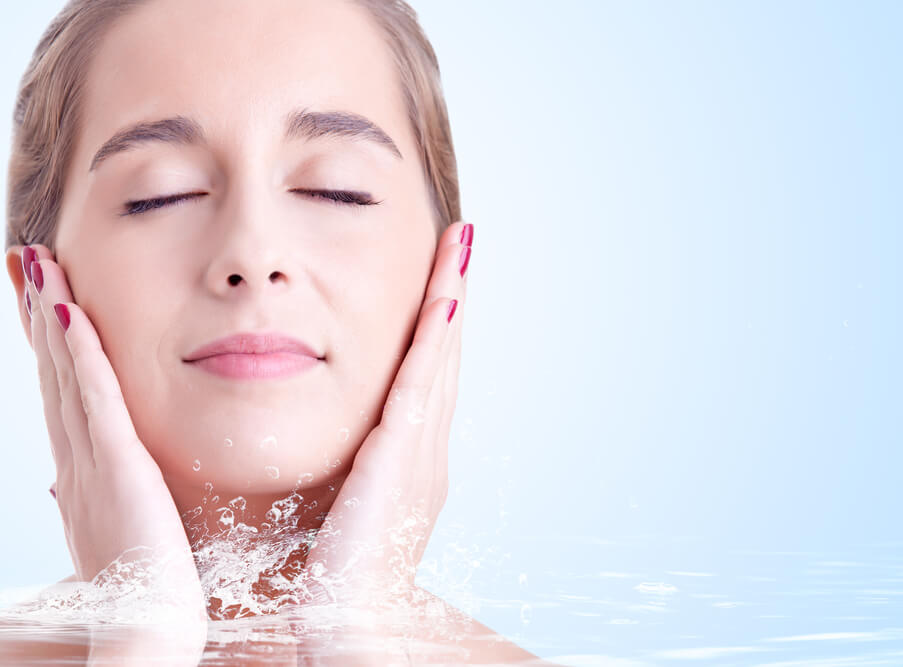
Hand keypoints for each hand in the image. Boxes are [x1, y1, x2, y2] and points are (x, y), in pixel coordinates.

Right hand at [21, 245, 204, 617]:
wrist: (146, 635)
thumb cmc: (148, 588)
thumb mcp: (119, 537)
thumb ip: (102, 502)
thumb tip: (69, 485)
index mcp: (83, 476)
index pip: (64, 394)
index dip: (50, 344)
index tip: (44, 298)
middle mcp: (76, 463)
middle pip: (53, 374)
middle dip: (38, 316)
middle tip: (27, 261)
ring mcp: (91, 465)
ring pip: (66, 376)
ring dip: (51, 318)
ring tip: (40, 266)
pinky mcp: (117, 471)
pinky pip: (97, 403)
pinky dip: (82, 358)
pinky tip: (73, 317)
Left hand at [303, 221, 471, 609]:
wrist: (346, 622)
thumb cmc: (336, 577)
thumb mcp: (340, 509)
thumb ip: (344, 473)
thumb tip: (329, 449)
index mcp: (411, 462)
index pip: (424, 377)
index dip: (435, 326)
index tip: (439, 280)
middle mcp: (426, 450)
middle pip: (442, 357)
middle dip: (452, 296)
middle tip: (459, 244)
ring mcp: (420, 451)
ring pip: (439, 358)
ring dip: (451, 299)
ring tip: (458, 248)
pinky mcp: (401, 456)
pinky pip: (421, 383)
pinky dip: (436, 338)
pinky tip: (444, 297)